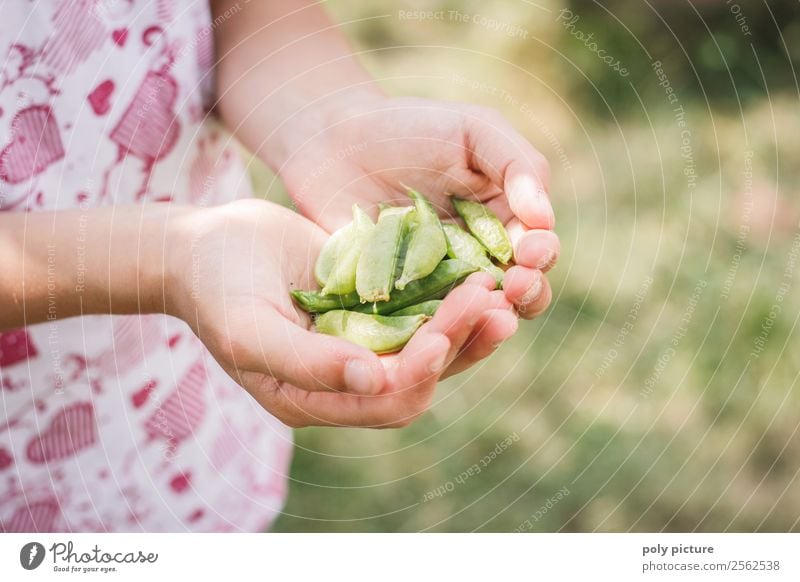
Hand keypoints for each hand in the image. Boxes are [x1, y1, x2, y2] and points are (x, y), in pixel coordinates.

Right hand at [167, 199, 513, 426]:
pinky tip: (472, 268)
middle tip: (492, 303)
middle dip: (458, 343)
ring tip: (497, 288)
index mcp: (317, 399)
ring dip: (465, 321)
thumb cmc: (215, 289)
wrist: (205, 245)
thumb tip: (371, 379)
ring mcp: (361, 341)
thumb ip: (305, 362)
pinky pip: (419, 307)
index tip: (442, 331)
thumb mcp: (248, 329)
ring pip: (428, 343)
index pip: (387, 400)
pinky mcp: (370, 306)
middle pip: (420, 375)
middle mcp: (347, 379)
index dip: (420, 371)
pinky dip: (447, 293)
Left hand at [276, 95, 557, 322]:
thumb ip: (516, 163)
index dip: (540, 255)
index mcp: (504, 224)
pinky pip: (420, 324)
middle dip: (525, 293)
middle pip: (515, 293)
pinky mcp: (397, 302)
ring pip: (472, 316)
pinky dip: (431, 328)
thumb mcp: (474, 130)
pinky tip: (435, 323)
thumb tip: (544, 218)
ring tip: (486, 308)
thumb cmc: (410, 127)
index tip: (529, 250)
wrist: (333, 141)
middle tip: (515, 285)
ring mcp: (437, 286)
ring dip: (485, 318)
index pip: (536, 250)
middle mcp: (477, 261)